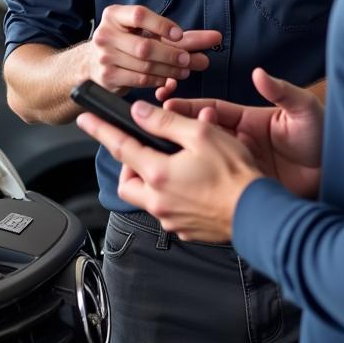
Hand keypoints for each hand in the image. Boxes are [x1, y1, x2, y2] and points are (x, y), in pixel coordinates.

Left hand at [76, 101, 262, 241]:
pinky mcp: (185, 229)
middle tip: (145, 152)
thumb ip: (166, 123)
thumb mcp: (201, 135)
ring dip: (152, 182)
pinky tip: (192, 186)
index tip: (86, 121)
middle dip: (129, 166)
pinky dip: (172, 196)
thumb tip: (141, 112)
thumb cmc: (235, 175)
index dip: (101, 131)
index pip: (120, 147)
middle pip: (127, 182)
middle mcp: (158, 200)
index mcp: (158, 174)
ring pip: (146, 198)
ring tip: (173, 167)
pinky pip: (167, 211)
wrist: (257, 212)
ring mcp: (171, 218)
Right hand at [87, 4, 220, 93]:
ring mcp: (105, 57)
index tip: (180, 34)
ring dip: (169, 69)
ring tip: (185, 70)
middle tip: (190, 60)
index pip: (140, 15)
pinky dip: (158, 80)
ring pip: (145, 65)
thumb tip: (214, 38)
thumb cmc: (124, 43)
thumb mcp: (143, 31)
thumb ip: (177, 35)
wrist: (91, 64)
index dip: (162, 25)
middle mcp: (106, 34)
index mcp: (114, 15)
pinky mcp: (108, 77)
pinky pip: (139, 80)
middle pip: (145, 46)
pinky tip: (169, 80)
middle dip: (171, 54)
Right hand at [162, 68, 322, 197]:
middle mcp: (241, 141)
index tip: (166, 103)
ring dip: (187, 157)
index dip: (188, 108)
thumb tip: (259, 74)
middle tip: (158, 130)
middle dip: (179, 131)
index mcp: (249, 120)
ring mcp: (242, 164)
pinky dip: (203, 182)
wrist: (339, 172)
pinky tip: (187, 183)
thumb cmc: (323, 135)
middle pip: (202, 135)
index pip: (211, 110)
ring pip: (206, 160)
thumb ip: (281, 91)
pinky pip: (220, 183)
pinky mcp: (247, 184)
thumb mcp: (302, 109)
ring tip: (167, 157)